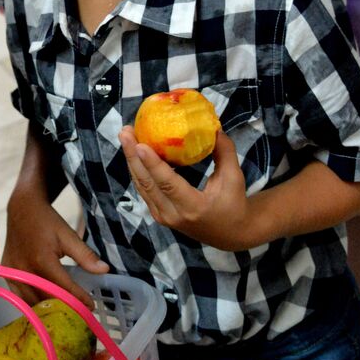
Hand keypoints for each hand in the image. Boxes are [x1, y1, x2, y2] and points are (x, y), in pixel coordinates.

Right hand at [3, 192, 108, 308]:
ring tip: (65, 312)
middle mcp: (24, 270)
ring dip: (48, 309)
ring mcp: (12, 274)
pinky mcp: (6, 275)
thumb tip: (104, 270)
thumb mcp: (68, 235)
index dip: (78, 299)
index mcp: (41, 260)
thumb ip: (85, 256)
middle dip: (64, 308)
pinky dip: (33, 302)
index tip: (91, 307)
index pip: (63, 288)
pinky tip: (46, 305)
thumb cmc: (47, 221)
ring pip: (31, 301)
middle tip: (80, 313)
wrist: (22, 209)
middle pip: (46, 298)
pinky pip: (20, 296)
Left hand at [118, 127, 257, 251]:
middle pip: (147, 184)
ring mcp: (163, 216)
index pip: (168, 184)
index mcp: (194, 207)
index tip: (140, 144)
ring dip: (132, 160)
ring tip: (126, 136)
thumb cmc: (233, 203)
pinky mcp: (159, 214)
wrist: (230, 234)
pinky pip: (144, 190)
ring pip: (141, 186)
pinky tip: (134, 151)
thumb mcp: (234, 178)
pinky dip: (138, 169)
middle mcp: (173, 215)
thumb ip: (224, 151)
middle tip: (125, 132)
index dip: (153, 164)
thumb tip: (213, 126)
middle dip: (133, 156)